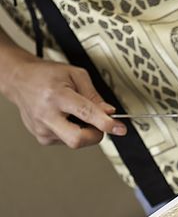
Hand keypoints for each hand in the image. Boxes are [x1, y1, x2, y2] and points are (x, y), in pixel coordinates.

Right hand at [4, 56, 126, 147]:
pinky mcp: (42, 138)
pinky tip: (65, 118)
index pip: (86, 113)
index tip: (120, 128)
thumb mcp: (75, 75)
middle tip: (99, 123)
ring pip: (75, 142)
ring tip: (74, 113)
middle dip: (95, 135)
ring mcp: (42, 129)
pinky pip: (67, 141)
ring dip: (84, 131)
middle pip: (78, 139)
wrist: (19, 80)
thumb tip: (110, 113)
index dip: (106, 123)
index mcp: (57, 96)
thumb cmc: (47, 76)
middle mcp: (47, 115)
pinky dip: (73, 132)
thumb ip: (95, 96)